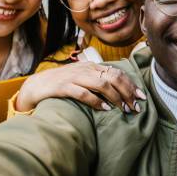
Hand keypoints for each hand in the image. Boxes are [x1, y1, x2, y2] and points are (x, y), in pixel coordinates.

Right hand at [16, 61, 146, 111]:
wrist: (35, 86)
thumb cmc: (61, 85)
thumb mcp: (81, 79)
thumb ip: (97, 82)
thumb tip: (119, 92)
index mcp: (91, 66)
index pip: (116, 72)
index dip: (130, 84)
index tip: (141, 97)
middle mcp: (85, 69)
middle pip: (113, 77)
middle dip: (127, 92)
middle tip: (135, 106)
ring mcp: (74, 77)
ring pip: (102, 84)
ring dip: (116, 97)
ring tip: (123, 109)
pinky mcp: (63, 87)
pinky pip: (83, 93)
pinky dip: (96, 101)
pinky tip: (105, 109)